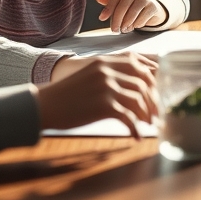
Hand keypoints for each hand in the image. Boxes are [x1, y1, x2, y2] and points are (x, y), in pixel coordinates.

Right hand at [36, 54, 158, 136]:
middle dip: (154, 99)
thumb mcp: (89, 76)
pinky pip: (129, 118)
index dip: (152, 79)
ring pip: (139, 100)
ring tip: (148, 126)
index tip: (157, 92)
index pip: (139, 65)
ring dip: (147, 115)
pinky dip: (135, 129)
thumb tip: (134, 87)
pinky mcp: (104, 106)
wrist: (43, 106)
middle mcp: (108, 71)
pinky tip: (136, 137)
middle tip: (156, 114)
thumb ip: (109, 74)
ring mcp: (107, 88)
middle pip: (144, 82)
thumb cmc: (66, 95)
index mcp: (105, 62)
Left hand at [96, 0, 166, 32]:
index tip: (102, 18)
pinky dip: (136, 25)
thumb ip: (108, 1)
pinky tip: (134, 26)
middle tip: (114, 30)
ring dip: (126, 24)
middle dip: (117, 20)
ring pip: (133, 13)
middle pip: (123, 7)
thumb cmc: (131, 5)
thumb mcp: (119, 2)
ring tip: (124, 29)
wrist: (151, 6)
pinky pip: (142, 19)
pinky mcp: (153, 6)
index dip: (107, 9)